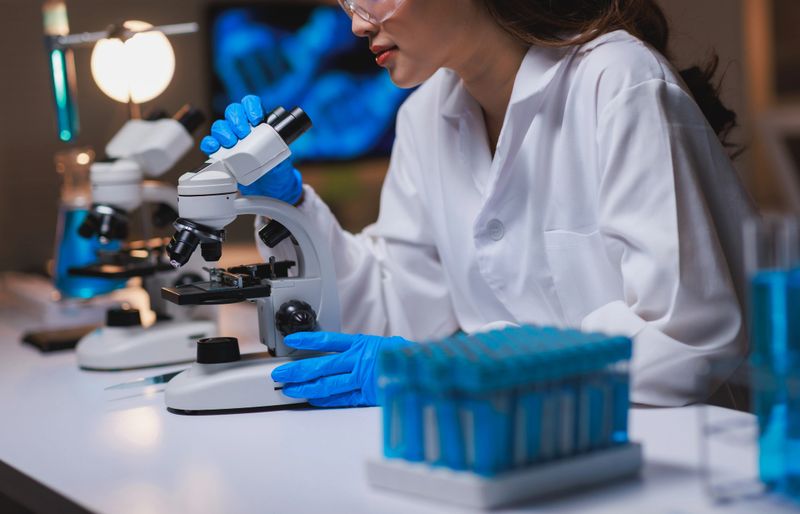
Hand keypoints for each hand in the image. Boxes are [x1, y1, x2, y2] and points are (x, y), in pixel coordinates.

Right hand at [200, 95, 302, 204]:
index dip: (251, 107)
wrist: (268, 186)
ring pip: (220, 125)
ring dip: (224, 132)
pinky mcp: (220, 152)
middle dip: (237, 120)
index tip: (256, 119)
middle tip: (244, 134)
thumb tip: (272, 147)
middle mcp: (242, 127)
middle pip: (233, 111)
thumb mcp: (281, 157)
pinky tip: (215, 148)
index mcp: (258, 123)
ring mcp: (229, 139)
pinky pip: (210, 143)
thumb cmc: (276, 168)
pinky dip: (210, 144)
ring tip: (232, 143)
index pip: (251, 104)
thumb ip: (277, 151)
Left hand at [271, 332, 414, 406]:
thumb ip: (362, 350)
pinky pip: (342, 398)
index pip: (328, 340)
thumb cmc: (405, 357)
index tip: (291, 340)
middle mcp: (360, 360)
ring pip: (329, 383)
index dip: (308, 340)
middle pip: (322, 364)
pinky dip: (326, 400)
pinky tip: (313, 400)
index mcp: (362, 344)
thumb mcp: (383, 345)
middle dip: (298, 369)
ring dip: (307, 387)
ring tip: (290, 389)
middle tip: (280, 373)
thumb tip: (342, 353)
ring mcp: (363, 378)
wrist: (426, 369)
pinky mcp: (368, 395)